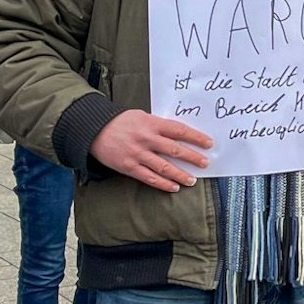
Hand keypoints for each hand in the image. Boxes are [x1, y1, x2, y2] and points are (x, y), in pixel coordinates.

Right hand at [92, 111, 213, 192]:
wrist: (95, 130)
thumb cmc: (121, 122)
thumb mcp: (142, 116)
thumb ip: (158, 126)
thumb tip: (178, 134)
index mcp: (152, 124)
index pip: (179, 130)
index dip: (196, 137)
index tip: (208, 143)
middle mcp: (147, 139)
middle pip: (175, 150)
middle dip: (192, 157)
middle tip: (205, 164)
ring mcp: (138, 154)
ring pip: (164, 167)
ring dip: (180, 175)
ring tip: (192, 180)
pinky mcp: (129, 167)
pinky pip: (149, 177)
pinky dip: (163, 184)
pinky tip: (173, 187)